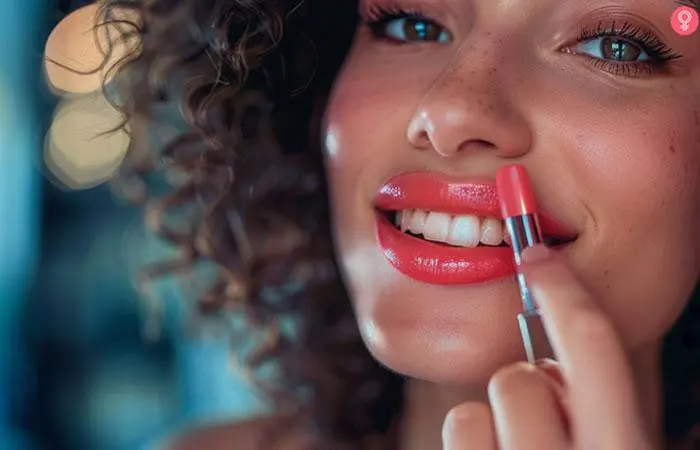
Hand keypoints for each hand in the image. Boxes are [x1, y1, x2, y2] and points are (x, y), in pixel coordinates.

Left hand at [442, 244, 653, 449]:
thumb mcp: (614, 436)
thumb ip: (597, 391)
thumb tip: (557, 333)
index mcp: (619, 444)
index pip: (591, 343)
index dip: (560, 289)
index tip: (534, 256)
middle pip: (519, 381)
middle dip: (523, 382)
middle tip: (539, 404)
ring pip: (474, 412)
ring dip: (491, 417)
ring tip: (516, 442)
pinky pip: (457, 432)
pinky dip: (471, 439)